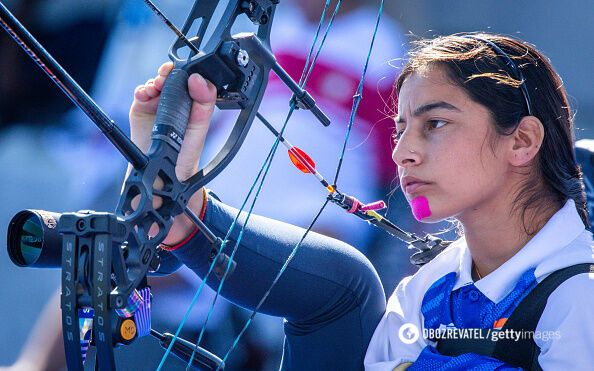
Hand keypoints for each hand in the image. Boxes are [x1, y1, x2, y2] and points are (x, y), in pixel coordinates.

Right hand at [128, 62, 216, 243]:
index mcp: (194, 105)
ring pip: (156, 82)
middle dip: (170, 72)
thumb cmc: (184, 156)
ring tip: (156, 86)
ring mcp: (159, 105)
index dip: (191, 71)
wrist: (163, 176)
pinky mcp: (142, 110)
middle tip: (167, 74)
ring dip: (155, 80)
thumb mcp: (199, 130)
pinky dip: (142, 90)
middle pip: (173, 77)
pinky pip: (141, 93)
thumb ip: (204, 106)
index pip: (195, 80)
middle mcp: (177, 102)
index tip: (189, 71)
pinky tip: (145, 94)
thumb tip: (200, 81)